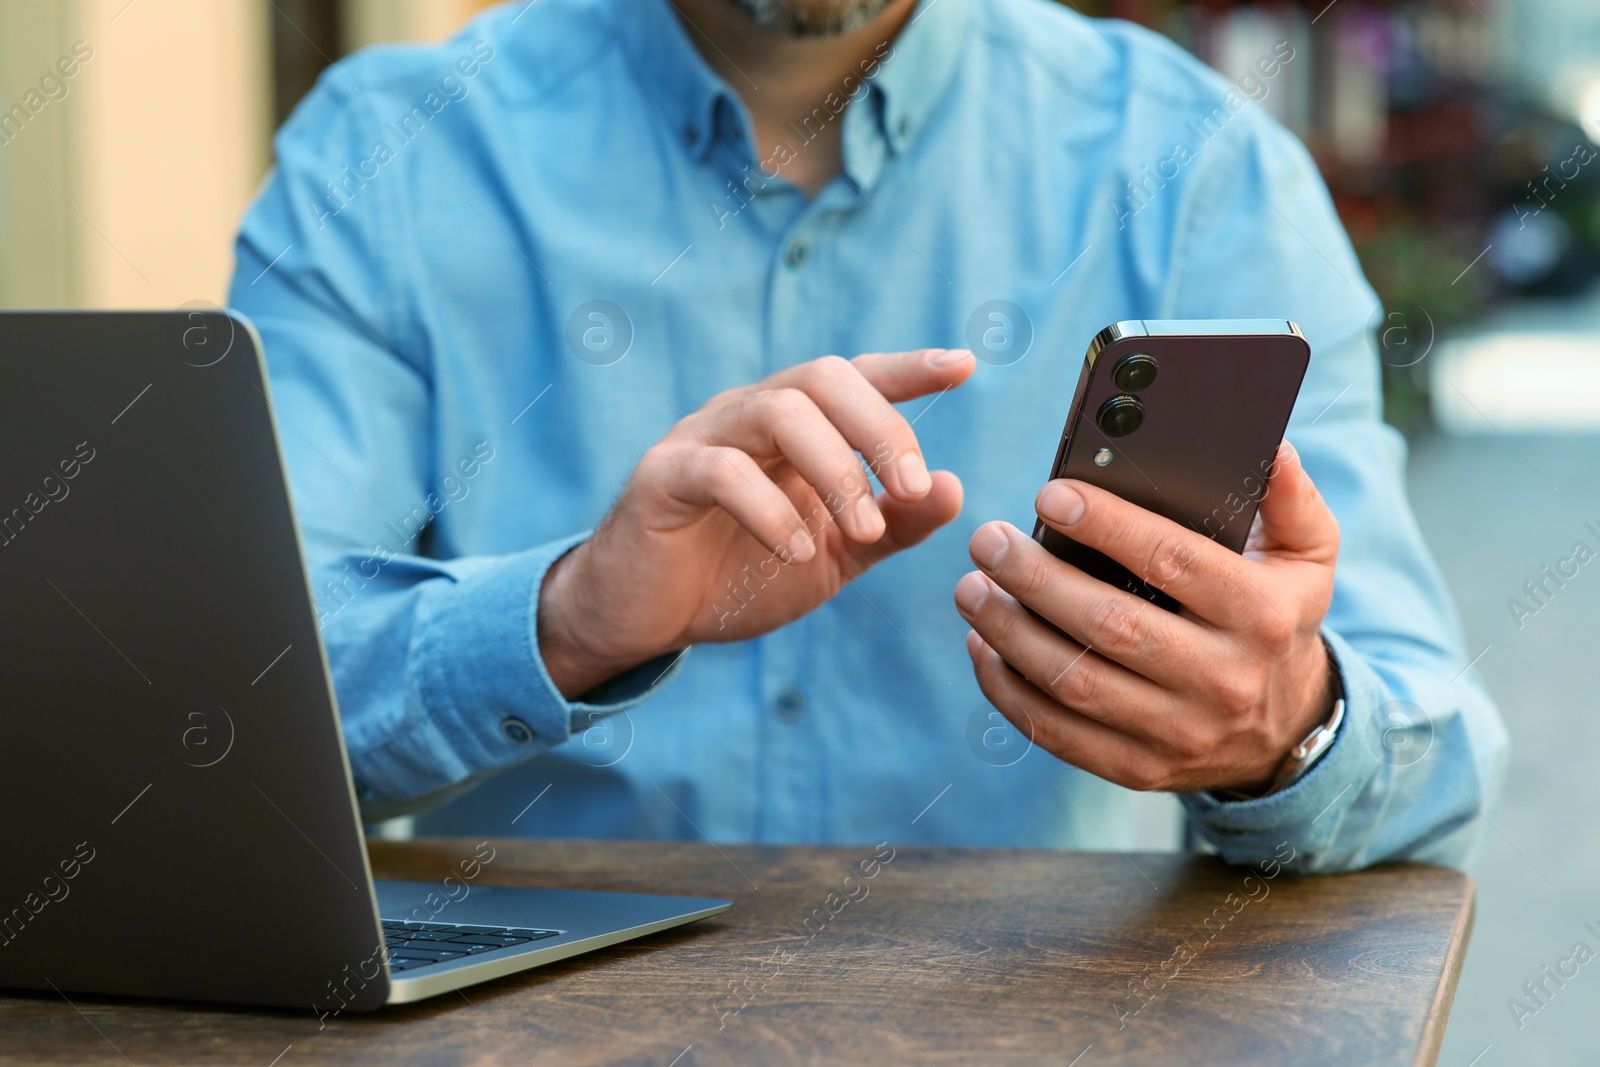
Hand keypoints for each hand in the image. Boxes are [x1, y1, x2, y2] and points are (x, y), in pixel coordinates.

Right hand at [540, 349, 974, 696]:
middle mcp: (749, 414)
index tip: (965, 366)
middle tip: (909, 487)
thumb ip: (891, 526)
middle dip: (879, 427)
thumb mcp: (833, 557)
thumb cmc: (738, 574)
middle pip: (823, 377)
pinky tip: (797, 552)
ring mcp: (702, 437)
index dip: (909, 368)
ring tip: (861, 529)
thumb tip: (952, 487)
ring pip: (778, 411)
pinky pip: (722, 470)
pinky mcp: (662, 476)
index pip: (856, 378)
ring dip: (835, 468)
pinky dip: (771, 509)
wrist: (646, 617)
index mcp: (795, 426)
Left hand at [955, 440, 1338, 793]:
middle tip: (988, 541)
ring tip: (971, 587)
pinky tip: (982, 644)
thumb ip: (1289, 500)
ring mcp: (1179, 733)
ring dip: (1009, 633)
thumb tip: (1272, 450)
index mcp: (1261, 617)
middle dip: (1037, 580)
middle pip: (1110, 626)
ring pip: (1074, 683)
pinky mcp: (1138, 769)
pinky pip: (1056, 732)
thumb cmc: (1276, 619)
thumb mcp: (1307, 557)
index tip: (1050, 494)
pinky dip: (1007, 689)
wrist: (1283, 730)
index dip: (1107, 525)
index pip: (1173, 561)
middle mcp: (1222, 680)